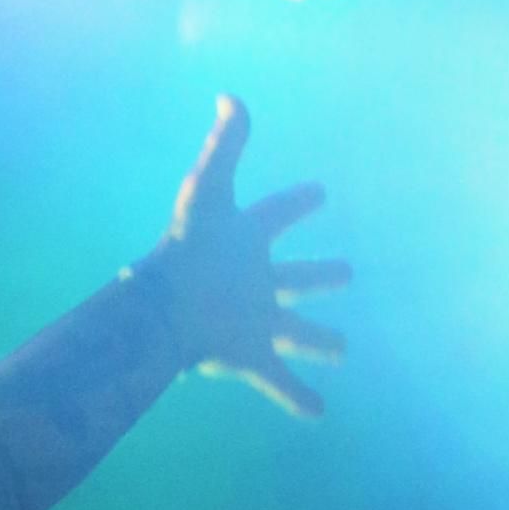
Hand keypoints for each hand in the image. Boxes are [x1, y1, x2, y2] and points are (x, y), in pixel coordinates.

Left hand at [149, 95, 349, 416]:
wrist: (162, 312)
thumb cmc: (187, 250)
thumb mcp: (208, 191)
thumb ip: (223, 145)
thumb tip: (230, 95)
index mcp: (244, 241)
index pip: (274, 215)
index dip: (295, 203)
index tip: (318, 192)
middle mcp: (252, 282)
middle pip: (293, 279)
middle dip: (318, 277)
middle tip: (346, 272)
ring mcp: (252, 321)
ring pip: (294, 332)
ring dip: (318, 341)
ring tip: (341, 348)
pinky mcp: (248, 356)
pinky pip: (277, 381)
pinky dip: (297, 397)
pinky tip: (319, 414)